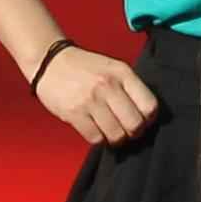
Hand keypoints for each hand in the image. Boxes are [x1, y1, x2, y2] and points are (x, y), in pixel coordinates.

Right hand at [31, 43, 159, 148]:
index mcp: (122, 73)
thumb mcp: (113, 68)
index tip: (143, 120)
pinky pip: (95, 138)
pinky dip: (98, 139)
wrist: (51, 62)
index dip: (149, 119)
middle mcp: (108, 86)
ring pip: (116, 135)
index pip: (149, 105)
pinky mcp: (74, 113)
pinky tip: (96, 130)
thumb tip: (146, 114)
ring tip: (112, 132)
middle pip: (135, 124)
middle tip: (127, 130)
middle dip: (134, 132)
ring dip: (116, 138)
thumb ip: (129, 87)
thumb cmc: (85, 68)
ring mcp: (91, 100)